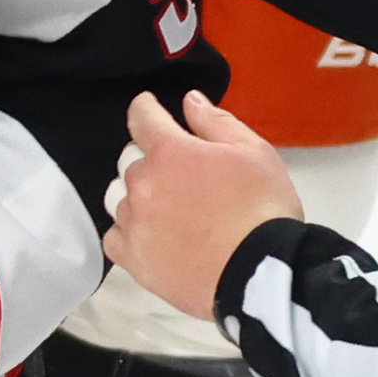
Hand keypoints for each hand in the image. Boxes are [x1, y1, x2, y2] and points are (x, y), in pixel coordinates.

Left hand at [102, 89, 300, 321]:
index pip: (141, 117)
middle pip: (129, 159)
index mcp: (170, 151)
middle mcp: (142, 183)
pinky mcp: (133, 260)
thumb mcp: (254, 153)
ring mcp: (134, 223)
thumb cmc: (262, 210)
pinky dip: (127, 231)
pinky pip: (114, 237)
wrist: (259, 275)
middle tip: (180, 174)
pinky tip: (149, 235)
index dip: (146, 109)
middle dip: (150, 158)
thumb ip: (215, 122)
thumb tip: (189, 101)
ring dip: (136, 194)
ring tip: (165, 207)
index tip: (150, 109)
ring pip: (118, 197)